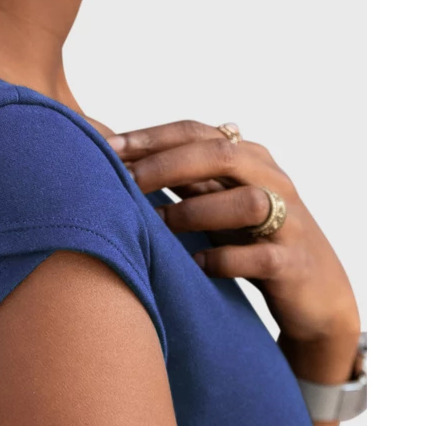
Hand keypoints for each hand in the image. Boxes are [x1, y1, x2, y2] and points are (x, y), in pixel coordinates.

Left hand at [109, 120, 359, 348]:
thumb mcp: (217, 200)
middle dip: (167, 165)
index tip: (108, 146)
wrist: (316, 293)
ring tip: (157, 222)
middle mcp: (272, 179)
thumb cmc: (253, 237)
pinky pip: (262, 257)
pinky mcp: (295, 263)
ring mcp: (289, 221)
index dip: (152, 137)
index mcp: (248, 156)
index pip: (196, 132)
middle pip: (221, 155)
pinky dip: (226, 259)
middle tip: (126, 180)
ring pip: (248, 202)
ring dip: (196, 210)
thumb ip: (180, 177)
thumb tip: (116, 155)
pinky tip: (198, 263)